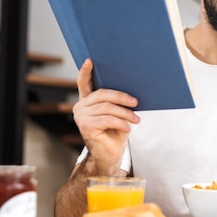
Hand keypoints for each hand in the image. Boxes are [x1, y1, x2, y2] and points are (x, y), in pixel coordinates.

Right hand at [73, 59, 140, 174]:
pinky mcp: (85, 126)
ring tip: (136, 120)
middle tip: (136, 103)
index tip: (90, 60)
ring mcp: (81, 116)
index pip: (83, 83)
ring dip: (125, 113)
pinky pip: (107, 119)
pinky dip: (121, 123)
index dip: (86, 72)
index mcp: (88, 101)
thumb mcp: (117, 114)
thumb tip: (130, 92)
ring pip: (107, 108)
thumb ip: (116, 102)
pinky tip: (128, 128)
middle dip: (121, 97)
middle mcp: (80, 107)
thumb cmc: (115, 133)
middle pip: (102, 94)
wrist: (110, 156)